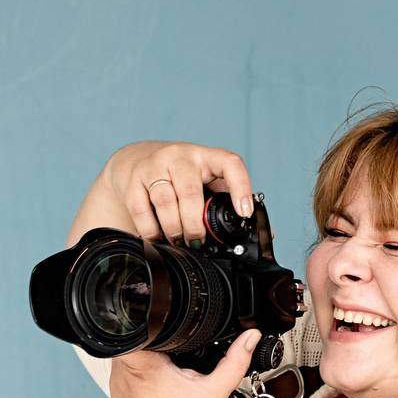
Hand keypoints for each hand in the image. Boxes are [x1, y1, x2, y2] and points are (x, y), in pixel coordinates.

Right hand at [104, 139, 272, 244]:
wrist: (134, 161)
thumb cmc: (178, 177)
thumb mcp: (203, 180)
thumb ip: (226, 200)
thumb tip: (264, 232)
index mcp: (205, 157)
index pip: (229, 163)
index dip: (240, 187)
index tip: (244, 213)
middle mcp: (180, 156)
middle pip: (191, 193)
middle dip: (195, 225)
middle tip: (197, 241)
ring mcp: (154, 166)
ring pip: (165, 202)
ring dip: (173, 229)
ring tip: (178, 240)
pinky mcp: (133, 180)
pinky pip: (141, 210)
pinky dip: (151, 230)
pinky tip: (157, 236)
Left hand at [108, 327, 261, 397]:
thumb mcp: (215, 390)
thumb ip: (235, 360)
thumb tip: (249, 338)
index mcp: (143, 364)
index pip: (138, 327)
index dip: (154, 326)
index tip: (167, 336)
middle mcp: (123, 375)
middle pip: (135, 343)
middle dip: (155, 348)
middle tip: (173, 364)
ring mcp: (117, 391)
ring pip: (128, 363)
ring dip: (145, 366)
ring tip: (166, 382)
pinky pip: (125, 385)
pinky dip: (139, 386)